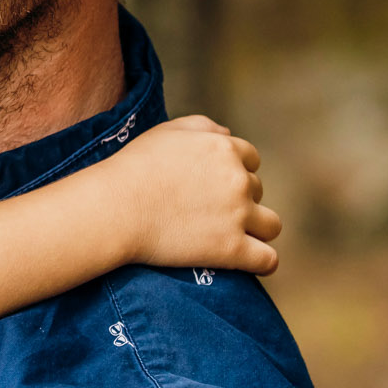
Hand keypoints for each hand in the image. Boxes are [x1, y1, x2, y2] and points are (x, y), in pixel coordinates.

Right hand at [109, 116, 280, 274]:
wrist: (116, 208)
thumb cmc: (134, 167)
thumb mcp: (167, 131)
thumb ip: (203, 126)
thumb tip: (229, 135)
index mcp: (225, 149)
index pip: (251, 160)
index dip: (235, 171)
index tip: (215, 185)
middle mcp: (238, 180)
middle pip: (258, 190)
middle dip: (240, 198)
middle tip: (210, 211)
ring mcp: (238, 216)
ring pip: (271, 225)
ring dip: (257, 228)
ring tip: (235, 236)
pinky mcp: (231, 249)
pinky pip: (267, 259)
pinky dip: (263, 261)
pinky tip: (250, 261)